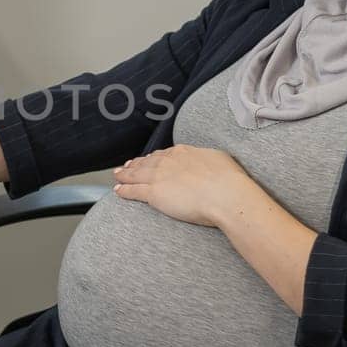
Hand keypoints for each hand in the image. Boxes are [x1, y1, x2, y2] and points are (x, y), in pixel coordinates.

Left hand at [112, 145, 253, 226]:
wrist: (225, 194)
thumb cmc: (229, 180)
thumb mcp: (219, 159)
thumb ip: (208, 159)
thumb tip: (207, 160)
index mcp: (183, 152)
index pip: (163, 155)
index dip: (153, 158)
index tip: (148, 160)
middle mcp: (168, 161)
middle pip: (146, 162)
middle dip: (135, 165)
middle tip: (126, 167)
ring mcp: (159, 176)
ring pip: (136, 174)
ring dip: (124, 175)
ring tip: (117, 176)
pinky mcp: (153, 193)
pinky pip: (134, 190)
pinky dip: (124, 190)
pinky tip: (117, 191)